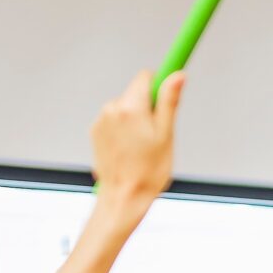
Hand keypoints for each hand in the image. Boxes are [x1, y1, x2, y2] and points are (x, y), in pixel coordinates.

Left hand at [91, 70, 181, 204]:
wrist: (123, 197)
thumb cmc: (148, 171)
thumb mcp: (166, 134)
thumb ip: (169, 101)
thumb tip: (177, 75)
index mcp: (131, 107)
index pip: (145, 77)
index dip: (159, 87)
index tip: (165, 102)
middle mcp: (112, 108)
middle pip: (135, 94)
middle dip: (147, 108)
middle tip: (155, 135)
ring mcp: (101, 120)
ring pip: (124, 109)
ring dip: (134, 121)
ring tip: (141, 147)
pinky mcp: (95, 132)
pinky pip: (114, 122)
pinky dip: (122, 131)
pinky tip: (128, 150)